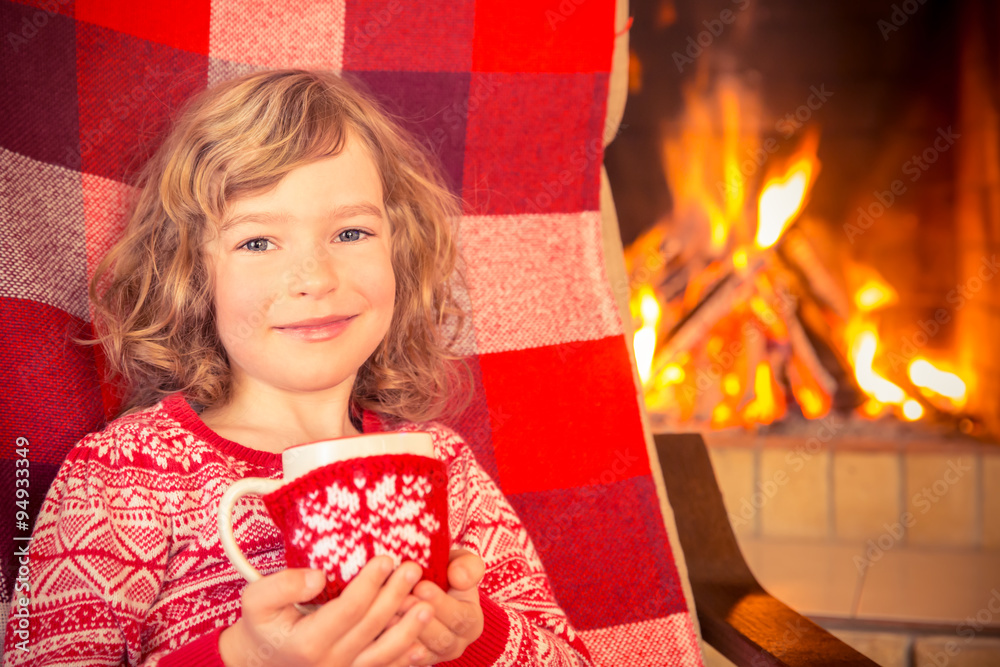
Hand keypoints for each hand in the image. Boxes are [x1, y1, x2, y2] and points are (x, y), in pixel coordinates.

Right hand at [219, 557, 433, 666]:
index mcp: (308, 642)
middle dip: (395, 596)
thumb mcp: (257, 600)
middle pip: (372, 628)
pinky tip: (422, 644)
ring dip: (409, 629)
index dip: (370, 583)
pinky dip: (405, 659)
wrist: (261, 662)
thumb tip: (318, 577)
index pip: (349, 609)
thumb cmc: (263, 624)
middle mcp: (329, 663)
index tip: (386, 558)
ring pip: (384, 654)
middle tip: (413, 568)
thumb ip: (282, 586)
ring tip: (428, 604)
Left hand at [391, 549, 485, 664]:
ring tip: (388, 613)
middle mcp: (456, 644)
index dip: (441, 603)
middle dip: (419, 618)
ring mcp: (433, 656)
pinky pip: (403, 660)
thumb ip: (467, 566)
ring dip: (403, 632)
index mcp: (472, 622)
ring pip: (421, 652)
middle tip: (400, 599)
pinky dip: (392, 647)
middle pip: (441, 639)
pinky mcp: (413, 660)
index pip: (461, 618)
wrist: (424, 587)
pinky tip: (380, 630)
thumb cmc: (445, 572)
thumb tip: (460, 578)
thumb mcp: (461, 563)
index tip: (421, 586)